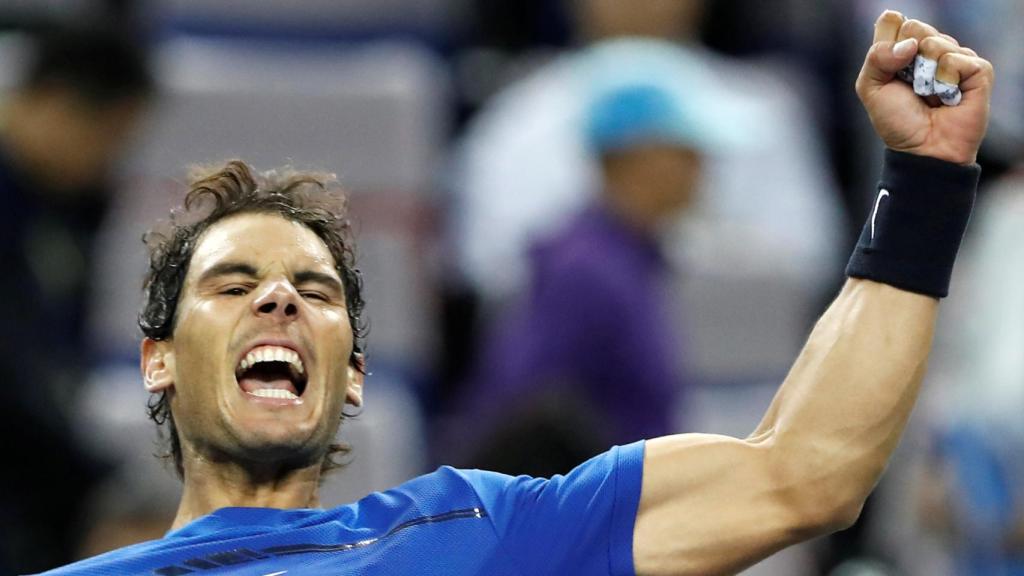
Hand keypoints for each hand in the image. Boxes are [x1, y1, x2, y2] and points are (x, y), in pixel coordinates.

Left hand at [856, 10, 993, 164]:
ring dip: (924, 75)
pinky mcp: (977, 70)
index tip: (889, 65)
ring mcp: (955, 58)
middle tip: (910, 84)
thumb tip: (910, 43)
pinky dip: (945, 81)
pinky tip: (948, 97)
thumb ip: (877, 57)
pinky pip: (955, 59)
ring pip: (934, 41)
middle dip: (905, 58)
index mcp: (903, 49)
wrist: (922, 150)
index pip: (892, 21)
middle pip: (913, 26)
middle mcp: (929, 49)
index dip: (887, 40)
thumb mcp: (871, 88)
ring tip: (929, 95)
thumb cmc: (898, 122)